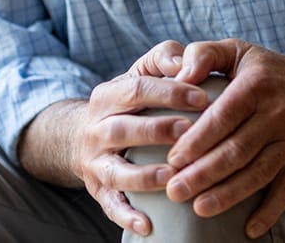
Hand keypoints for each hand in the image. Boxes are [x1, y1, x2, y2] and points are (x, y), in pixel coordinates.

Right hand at [74, 42, 210, 234]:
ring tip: (171, 177)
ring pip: (114, 169)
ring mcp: (94, 161)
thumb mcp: (139, 73)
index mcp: (106, 95)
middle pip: (122, 128)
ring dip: (143, 175)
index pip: (136, 89)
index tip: (204, 98)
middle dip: (156, 130)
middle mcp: (95, 128)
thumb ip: (162, 58)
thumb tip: (184, 62)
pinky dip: (127, 216)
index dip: (170, 93)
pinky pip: (110, 205)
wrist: (80, 135)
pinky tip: (148, 225)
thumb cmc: (128, 100)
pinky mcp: (97, 189)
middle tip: (189, 132)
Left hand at [163, 39, 284, 238]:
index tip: (172, 159)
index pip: (222, 117)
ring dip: (228, 195)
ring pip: (258, 173)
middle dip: (203, 174)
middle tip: (174, 192)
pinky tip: (249, 229)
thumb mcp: (238, 50)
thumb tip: (180, 76)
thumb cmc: (270, 69)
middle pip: (237, 150)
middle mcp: (278, 113)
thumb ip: (203, 55)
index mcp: (256, 85)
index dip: (197, 140)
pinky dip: (269, 212)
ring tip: (198, 208)